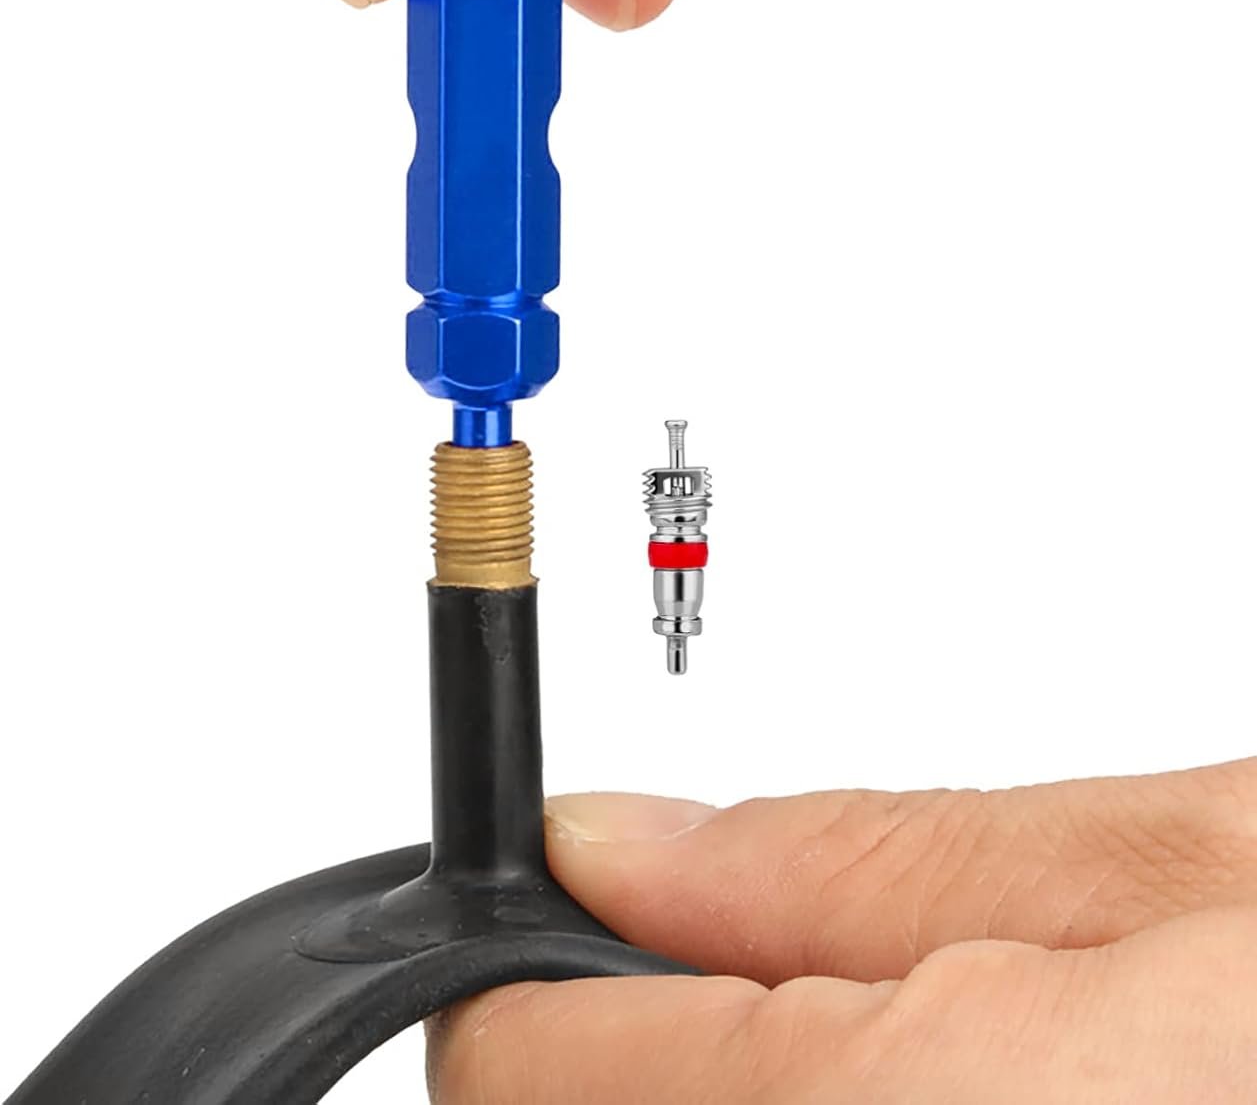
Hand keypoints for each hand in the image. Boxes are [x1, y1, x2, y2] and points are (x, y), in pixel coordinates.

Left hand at [428, 761, 1256, 1100]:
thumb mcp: (1201, 856)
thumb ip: (875, 862)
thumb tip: (627, 846)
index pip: (545, 1074)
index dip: (524, 992)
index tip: (528, 952)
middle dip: (634, 1065)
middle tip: (719, 973)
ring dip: (749, 1090)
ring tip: (914, 1026)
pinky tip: (985, 1077)